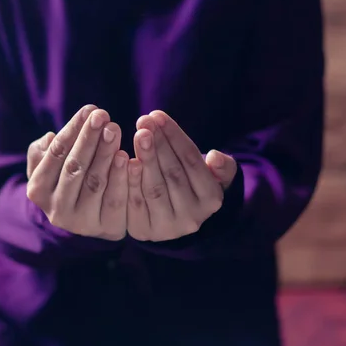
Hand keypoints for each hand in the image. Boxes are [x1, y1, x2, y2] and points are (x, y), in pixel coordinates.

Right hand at [26, 105, 128, 240]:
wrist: (88, 218)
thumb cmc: (67, 180)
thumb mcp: (49, 166)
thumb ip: (44, 151)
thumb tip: (50, 138)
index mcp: (38, 190)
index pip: (56, 154)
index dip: (72, 130)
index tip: (89, 110)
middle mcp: (56, 209)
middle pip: (74, 168)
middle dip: (89, 139)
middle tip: (103, 115)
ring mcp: (81, 222)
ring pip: (95, 182)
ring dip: (105, 154)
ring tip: (114, 130)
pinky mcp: (107, 228)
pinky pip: (115, 200)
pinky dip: (122, 178)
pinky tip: (129, 158)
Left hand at [127, 111, 236, 241]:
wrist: (176, 216)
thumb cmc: (194, 184)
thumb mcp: (216, 175)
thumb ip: (223, 166)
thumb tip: (214, 157)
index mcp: (211, 200)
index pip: (191, 162)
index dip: (174, 136)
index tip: (158, 115)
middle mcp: (191, 217)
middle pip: (172, 173)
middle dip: (157, 143)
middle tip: (143, 121)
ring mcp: (167, 227)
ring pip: (153, 187)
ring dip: (144, 157)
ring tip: (136, 134)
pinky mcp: (143, 231)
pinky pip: (134, 202)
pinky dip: (129, 180)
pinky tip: (122, 159)